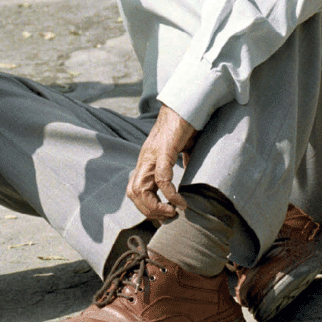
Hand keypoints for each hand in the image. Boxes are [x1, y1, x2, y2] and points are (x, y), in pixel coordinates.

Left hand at [126, 104, 197, 221]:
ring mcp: (152, 155)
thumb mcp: (181, 150)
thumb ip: (180, 164)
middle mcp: (145, 159)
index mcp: (147, 160)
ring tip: (173, 212)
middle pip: (133, 193)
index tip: (164, 214)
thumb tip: (188, 178)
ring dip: (156, 207)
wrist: (186, 104)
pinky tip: (180, 201)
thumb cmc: (184, 125)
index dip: (146, 206)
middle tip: (168, 217)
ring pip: (141, 189)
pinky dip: (170, 193)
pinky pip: (161, 177)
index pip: (134, 189)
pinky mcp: (164, 150)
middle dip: (149, 211)